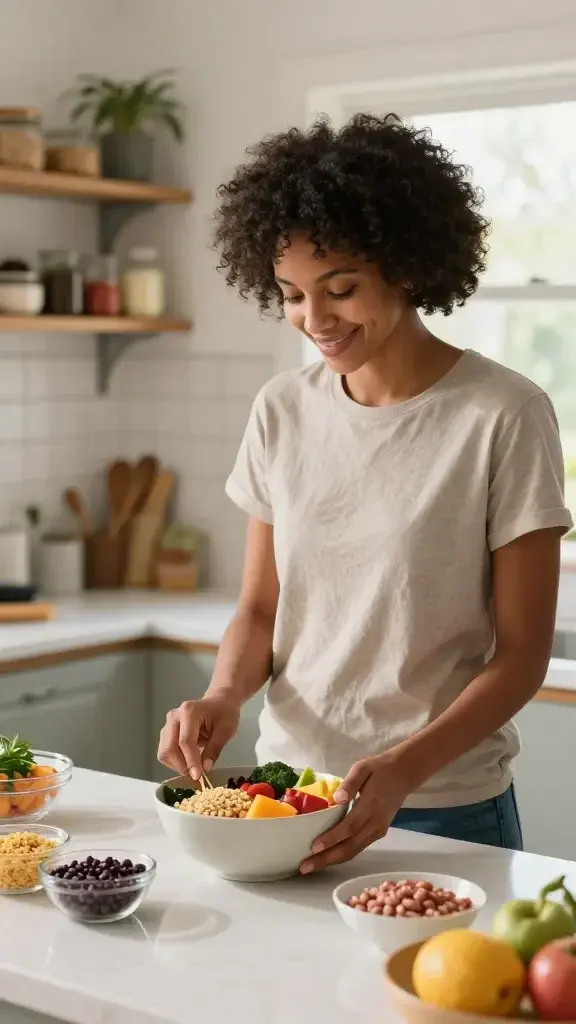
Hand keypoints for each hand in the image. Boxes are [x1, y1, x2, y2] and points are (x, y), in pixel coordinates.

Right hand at [157, 697, 240, 779]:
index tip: (198, 776)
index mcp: (189, 712)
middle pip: (170, 748)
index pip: (185, 741)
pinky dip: (175, 762)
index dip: (191, 760)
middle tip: (197, 775)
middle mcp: (174, 717)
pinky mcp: (166, 732)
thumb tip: (204, 768)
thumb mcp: (226, 730)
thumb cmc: (224, 713)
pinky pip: (165, 752)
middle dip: (182, 765)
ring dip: (178, 765)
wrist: (218, 702)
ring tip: (195, 767)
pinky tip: (189, 761)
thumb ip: (214, 749)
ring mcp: (168, 724)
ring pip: (164, 752)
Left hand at [299, 752, 412, 873]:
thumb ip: (350, 783)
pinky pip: (358, 848)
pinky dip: (342, 855)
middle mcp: (376, 823)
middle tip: (305, 867)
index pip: (350, 827)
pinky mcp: (378, 833)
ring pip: (354, 851)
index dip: (332, 838)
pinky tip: (327, 856)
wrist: (405, 774)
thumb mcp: (363, 767)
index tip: (313, 847)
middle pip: (350, 846)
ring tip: (311, 866)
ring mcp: (378, 830)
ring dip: (332, 861)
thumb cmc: (380, 768)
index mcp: (371, 805)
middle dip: (327, 859)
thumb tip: (337, 799)